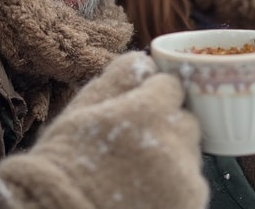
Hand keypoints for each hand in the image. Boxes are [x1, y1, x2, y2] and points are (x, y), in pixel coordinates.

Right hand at [0, 51, 207, 208]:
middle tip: (136, 145)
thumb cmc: (63, 166)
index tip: (138, 111)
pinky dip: (175, 186)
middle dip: (167, 126)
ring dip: (172, 156)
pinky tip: (146, 192)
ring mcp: (186, 175)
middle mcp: (175, 141)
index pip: (171, 86)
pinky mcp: (191, 202)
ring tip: (137, 173)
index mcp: (149, 111)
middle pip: (186, 121)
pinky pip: (192, 184)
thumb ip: (117, 79)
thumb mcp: (80, 112)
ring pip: (189, 153)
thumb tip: (142, 59)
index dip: (154, 96)